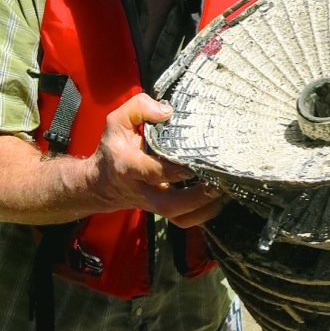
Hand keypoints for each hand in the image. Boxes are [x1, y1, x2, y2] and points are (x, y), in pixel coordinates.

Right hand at [89, 92, 223, 225]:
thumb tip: (168, 111)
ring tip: (226, 192)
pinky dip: (205, 214)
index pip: (153, 172)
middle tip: (219, 183)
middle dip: (197, 198)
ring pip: (180, 218)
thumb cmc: (114, 149)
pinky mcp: (164, 211)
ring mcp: (154, 204)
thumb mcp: (117, 122)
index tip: (195, 162)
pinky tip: (220, 200)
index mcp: (130, 167)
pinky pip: (186, 221)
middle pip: (170, 204)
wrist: (101, 183)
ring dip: (206, 209)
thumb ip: (139, 108)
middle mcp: (143, 190)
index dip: (175, 170)